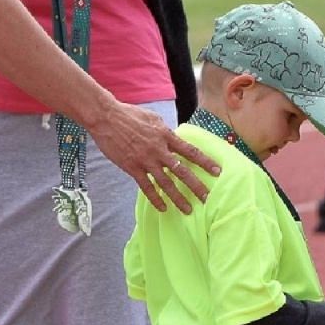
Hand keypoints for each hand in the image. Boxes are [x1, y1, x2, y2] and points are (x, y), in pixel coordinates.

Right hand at [87, 102, 219, 212]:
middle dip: (196, 186)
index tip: (217, 171)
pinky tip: (163, 208)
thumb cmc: (130, 115)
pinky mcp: (132, 168)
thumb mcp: (153, 119)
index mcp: (166, 135)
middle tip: (207, 198)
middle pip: (182, 171)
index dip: (205, 162)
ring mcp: (145, 160)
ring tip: (188, 209)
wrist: (107, 118)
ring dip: (178, 198)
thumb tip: (174, 140)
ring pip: (166, 183)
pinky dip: (155, 198)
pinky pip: (146, 187)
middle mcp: (159, 150)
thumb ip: (165, 132)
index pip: (190, 151)